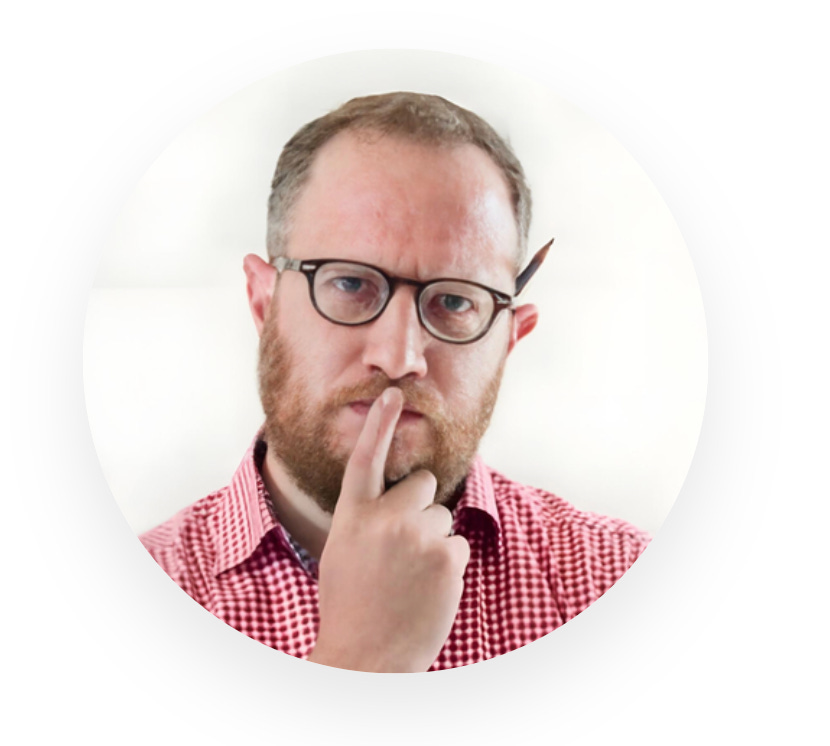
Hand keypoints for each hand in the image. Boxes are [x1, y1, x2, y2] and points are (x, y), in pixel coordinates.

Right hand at [308, 387, 469, 671]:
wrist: (366, 660)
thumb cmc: (351, 607)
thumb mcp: (343, 554)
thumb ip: (367, 520)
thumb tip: (398, 502)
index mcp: (352, 516)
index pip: (366, 458)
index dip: (379, 424)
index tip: (393, 393)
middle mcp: (385, 518)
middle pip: (422, 483)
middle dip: (421, 505)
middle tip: (406, 543)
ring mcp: (418, 536)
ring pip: (443, 518)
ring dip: (434, 541)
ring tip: (412, 576)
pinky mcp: (448, 556)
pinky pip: (458, 545)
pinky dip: (449, 566)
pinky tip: (428, 589)